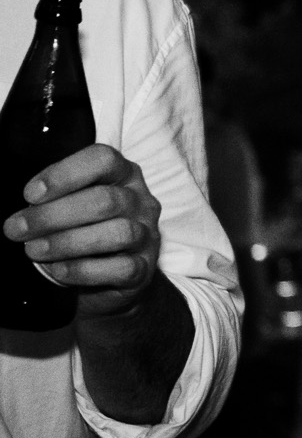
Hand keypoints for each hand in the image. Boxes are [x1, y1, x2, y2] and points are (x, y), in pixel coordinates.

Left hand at [2, 144, 163, 318]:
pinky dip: (85, 270)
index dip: (64, 174)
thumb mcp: (71, 205)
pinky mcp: (145, 268)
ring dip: (68, 242)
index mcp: (122, 175)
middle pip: (105, 200)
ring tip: (34, 250)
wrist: (110, 278)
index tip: (30, 194)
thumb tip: (19, 214)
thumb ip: (53, 199)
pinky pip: (121, 268)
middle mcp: (141, 201)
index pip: (103, 159)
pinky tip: (59, 270)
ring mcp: (148, 234)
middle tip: (17, 229)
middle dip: (53, 215)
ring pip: (118, 233)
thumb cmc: (83, 232)